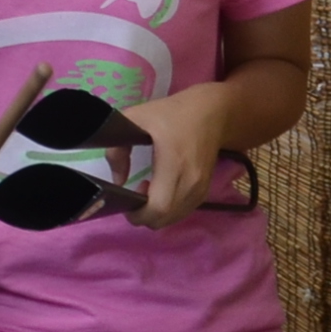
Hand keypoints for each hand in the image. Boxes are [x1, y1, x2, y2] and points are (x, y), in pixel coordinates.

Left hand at [111, 82, 239, 228]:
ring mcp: (200, 188)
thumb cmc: (173, 113)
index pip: (158, 208)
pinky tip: (163, 192)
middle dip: (143, 216)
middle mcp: (191, 181)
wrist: (213, 112)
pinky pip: (183, 212)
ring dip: (157, 214)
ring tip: (149, 192)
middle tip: (134, 196)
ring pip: (174, 219)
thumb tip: (118, 181)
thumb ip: (118, 149)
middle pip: (164, 219)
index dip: (138, 214)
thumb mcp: (137, 119)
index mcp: (174, 164)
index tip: (127, 202)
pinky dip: (169, 210)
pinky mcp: (205, 191)